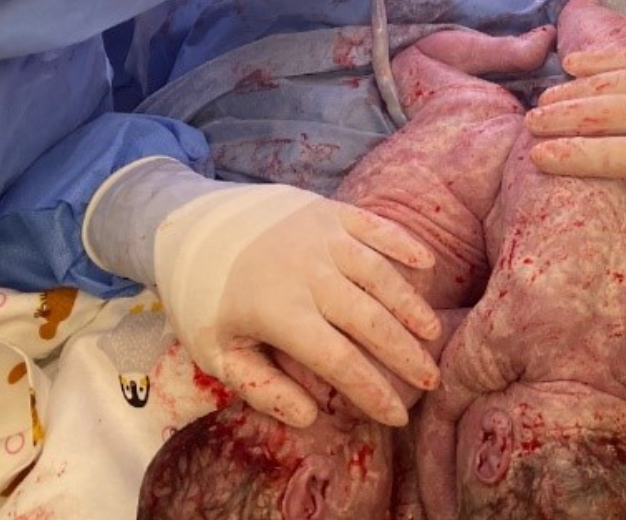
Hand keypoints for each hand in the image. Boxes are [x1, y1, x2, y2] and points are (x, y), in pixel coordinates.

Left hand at [152, 184, 441, 427]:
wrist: (193, 225)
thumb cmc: (206, 297)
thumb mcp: (218, 352)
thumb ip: (262, 387)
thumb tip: (309, 416)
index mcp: (281, 312)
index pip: (339, 360)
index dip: (372, 389)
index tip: (397, 414)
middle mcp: (309, 273)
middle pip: (370, 320)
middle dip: (405, 354)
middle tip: (431, 380)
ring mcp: (323, 236)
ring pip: (380, 275)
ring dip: (410, 306)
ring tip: (432, 334)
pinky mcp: (330, 210)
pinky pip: (375, 226)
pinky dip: (403, 243)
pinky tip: (426, 263)